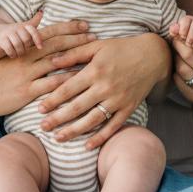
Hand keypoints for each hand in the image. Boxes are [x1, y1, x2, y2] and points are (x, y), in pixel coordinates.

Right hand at [0, 12, 43, 57]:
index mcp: (22, 25)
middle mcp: (15, 28)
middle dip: (26, 47)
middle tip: (24, 50)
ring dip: (20, 52)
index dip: (37, 38)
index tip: (40, 47)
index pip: (32, 29)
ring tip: (19, 54)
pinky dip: (12, 54)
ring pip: (18, 44)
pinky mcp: (1, 40)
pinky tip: (12, 55)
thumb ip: (34, 22)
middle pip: (26, 39)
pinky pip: (9, 48)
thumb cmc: (13, 33)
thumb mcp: (23, 27)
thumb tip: (41, 11)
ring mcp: (7, 33)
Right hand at [0, 19, 96, 118]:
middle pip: (56, 45)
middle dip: (77, 40)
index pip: (49, 32)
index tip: (85, 25)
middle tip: (96, 38)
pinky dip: (65, 81)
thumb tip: (41, 13)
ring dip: (76, 59)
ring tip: (94, 57)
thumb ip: (25, 32)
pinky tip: (80, 80)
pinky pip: (50, 85)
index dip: (68, 28)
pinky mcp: (26, 91)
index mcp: (22, 47)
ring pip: (55, 63)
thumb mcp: (8, 51)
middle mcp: (26, 57)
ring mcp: (26, 74)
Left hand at [36, 33, 168, 149]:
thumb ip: (74, 54)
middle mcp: (105, 87)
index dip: (52, 100)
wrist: (153, 56)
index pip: (68, 89)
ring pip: (92, 119)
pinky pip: (113, 126)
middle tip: (42, 127)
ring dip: (74, 130)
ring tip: (58, 138)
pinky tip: (87, 145)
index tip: (39, 108)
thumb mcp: (97, 46)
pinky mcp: (129, 108)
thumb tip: (51, 61)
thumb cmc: (122, 48)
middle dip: (58, 119)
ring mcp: (118, 99)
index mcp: (95, 70)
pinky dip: (101, 137)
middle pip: (77, 107)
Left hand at [169, 14, 192, 47]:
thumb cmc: (180, 41)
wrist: (192, 47)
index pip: (186, 19)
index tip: (182, 35)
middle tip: (187, 43)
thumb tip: (173, 29)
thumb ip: (174, 31)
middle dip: (191, 34)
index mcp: (186, 20)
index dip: (184, 27)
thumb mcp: (176, 36)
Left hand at [172, 23, 192, 107]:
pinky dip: (174, 70)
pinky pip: (177, 79)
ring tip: (176, 52)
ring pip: (181, 68)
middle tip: (174, 38)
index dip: (191, 36)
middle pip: (190, 55)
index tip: (183, 32)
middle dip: (179, 44)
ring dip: (175, 57)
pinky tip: (178, 66)